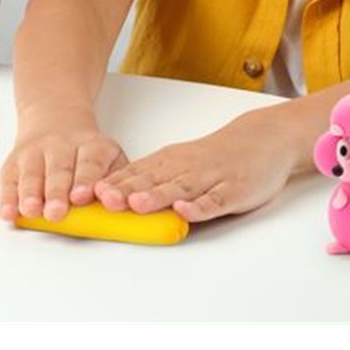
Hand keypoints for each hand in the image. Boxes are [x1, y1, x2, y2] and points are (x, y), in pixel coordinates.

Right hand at [0, 117, 127, 222]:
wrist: (55, 119)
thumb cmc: (87, 153)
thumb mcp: (110, 157)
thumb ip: (116, 181)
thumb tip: (119, 205)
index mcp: (91, 146)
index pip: (90, 162)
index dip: (85, 180)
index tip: (83, 197)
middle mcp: (61, 145)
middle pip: (59, 170)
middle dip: (57, 192)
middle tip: (56, 212)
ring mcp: (35, 152)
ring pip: (32, 173)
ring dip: (31, 193)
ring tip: (32, 210)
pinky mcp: (14, 162)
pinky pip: (9, 180)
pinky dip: (7, 197)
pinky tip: (8, 212)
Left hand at [93, 110, 298, 222]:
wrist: (261, 138)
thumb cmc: (215, 155)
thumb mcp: (180, 162)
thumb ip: (152, 178)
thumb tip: (114, 194)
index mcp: (170, 162)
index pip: (136, 173)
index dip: (113, 184)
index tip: (88, 193)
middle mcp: (186, 168)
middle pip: (153, 181)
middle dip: (127, 191)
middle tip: (103, 200)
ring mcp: (211, 179)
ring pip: (180, 188)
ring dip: (158, 196)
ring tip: (136, 203)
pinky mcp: (234, 191)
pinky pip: (216, 200)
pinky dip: (200, 206)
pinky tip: (186, 211)